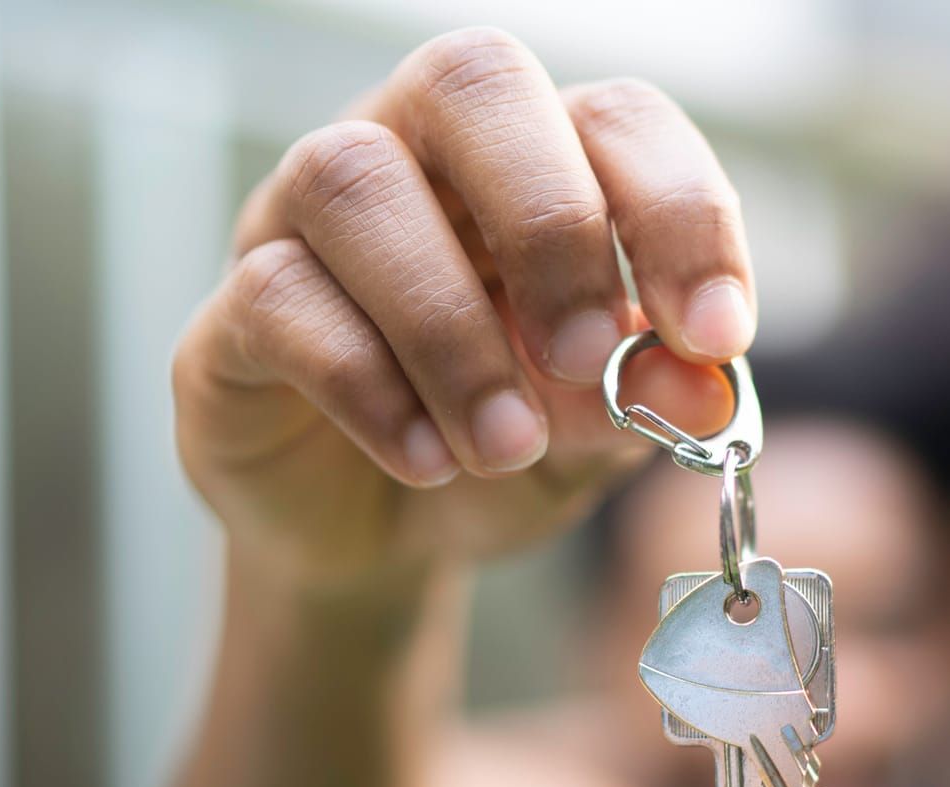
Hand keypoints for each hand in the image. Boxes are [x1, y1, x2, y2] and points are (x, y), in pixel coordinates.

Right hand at [172, 28, 750, 593]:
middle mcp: (417, 152)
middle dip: (550, 224)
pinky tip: (427, 460)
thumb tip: (705, 386)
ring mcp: (308, 218)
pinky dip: (369, 386)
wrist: (380, 540)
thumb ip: (652, 401)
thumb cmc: (501, 450)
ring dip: (449, 326)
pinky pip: (279, 297)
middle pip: (471, 82)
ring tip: (505, 444)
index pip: (616, 117)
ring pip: (354, 182)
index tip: (714, 335)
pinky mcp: (235, 309)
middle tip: (588, 357)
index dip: (679, 211)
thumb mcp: (601, 439)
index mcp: (536, 160)